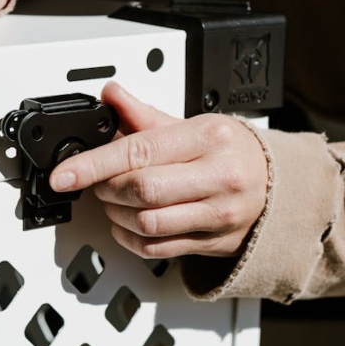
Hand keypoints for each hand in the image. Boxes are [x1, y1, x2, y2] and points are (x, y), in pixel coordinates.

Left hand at [50, 82, 268, 258]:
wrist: (279, 185)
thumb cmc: (232, 152)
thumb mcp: (193, 123)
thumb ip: (145, 115)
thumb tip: (110, 97)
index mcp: (209, 138)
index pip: (140, 151)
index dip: (93, 164)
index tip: (64, 174)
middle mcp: (218, 177)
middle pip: (141, 190)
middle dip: (106, 188)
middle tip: (96, 181)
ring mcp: (218, 214)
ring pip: (147, 223)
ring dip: (115, 214)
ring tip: (112, 200)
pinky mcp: (213, 243)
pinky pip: (157, 248)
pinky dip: (130, 238)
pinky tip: (126, 223)